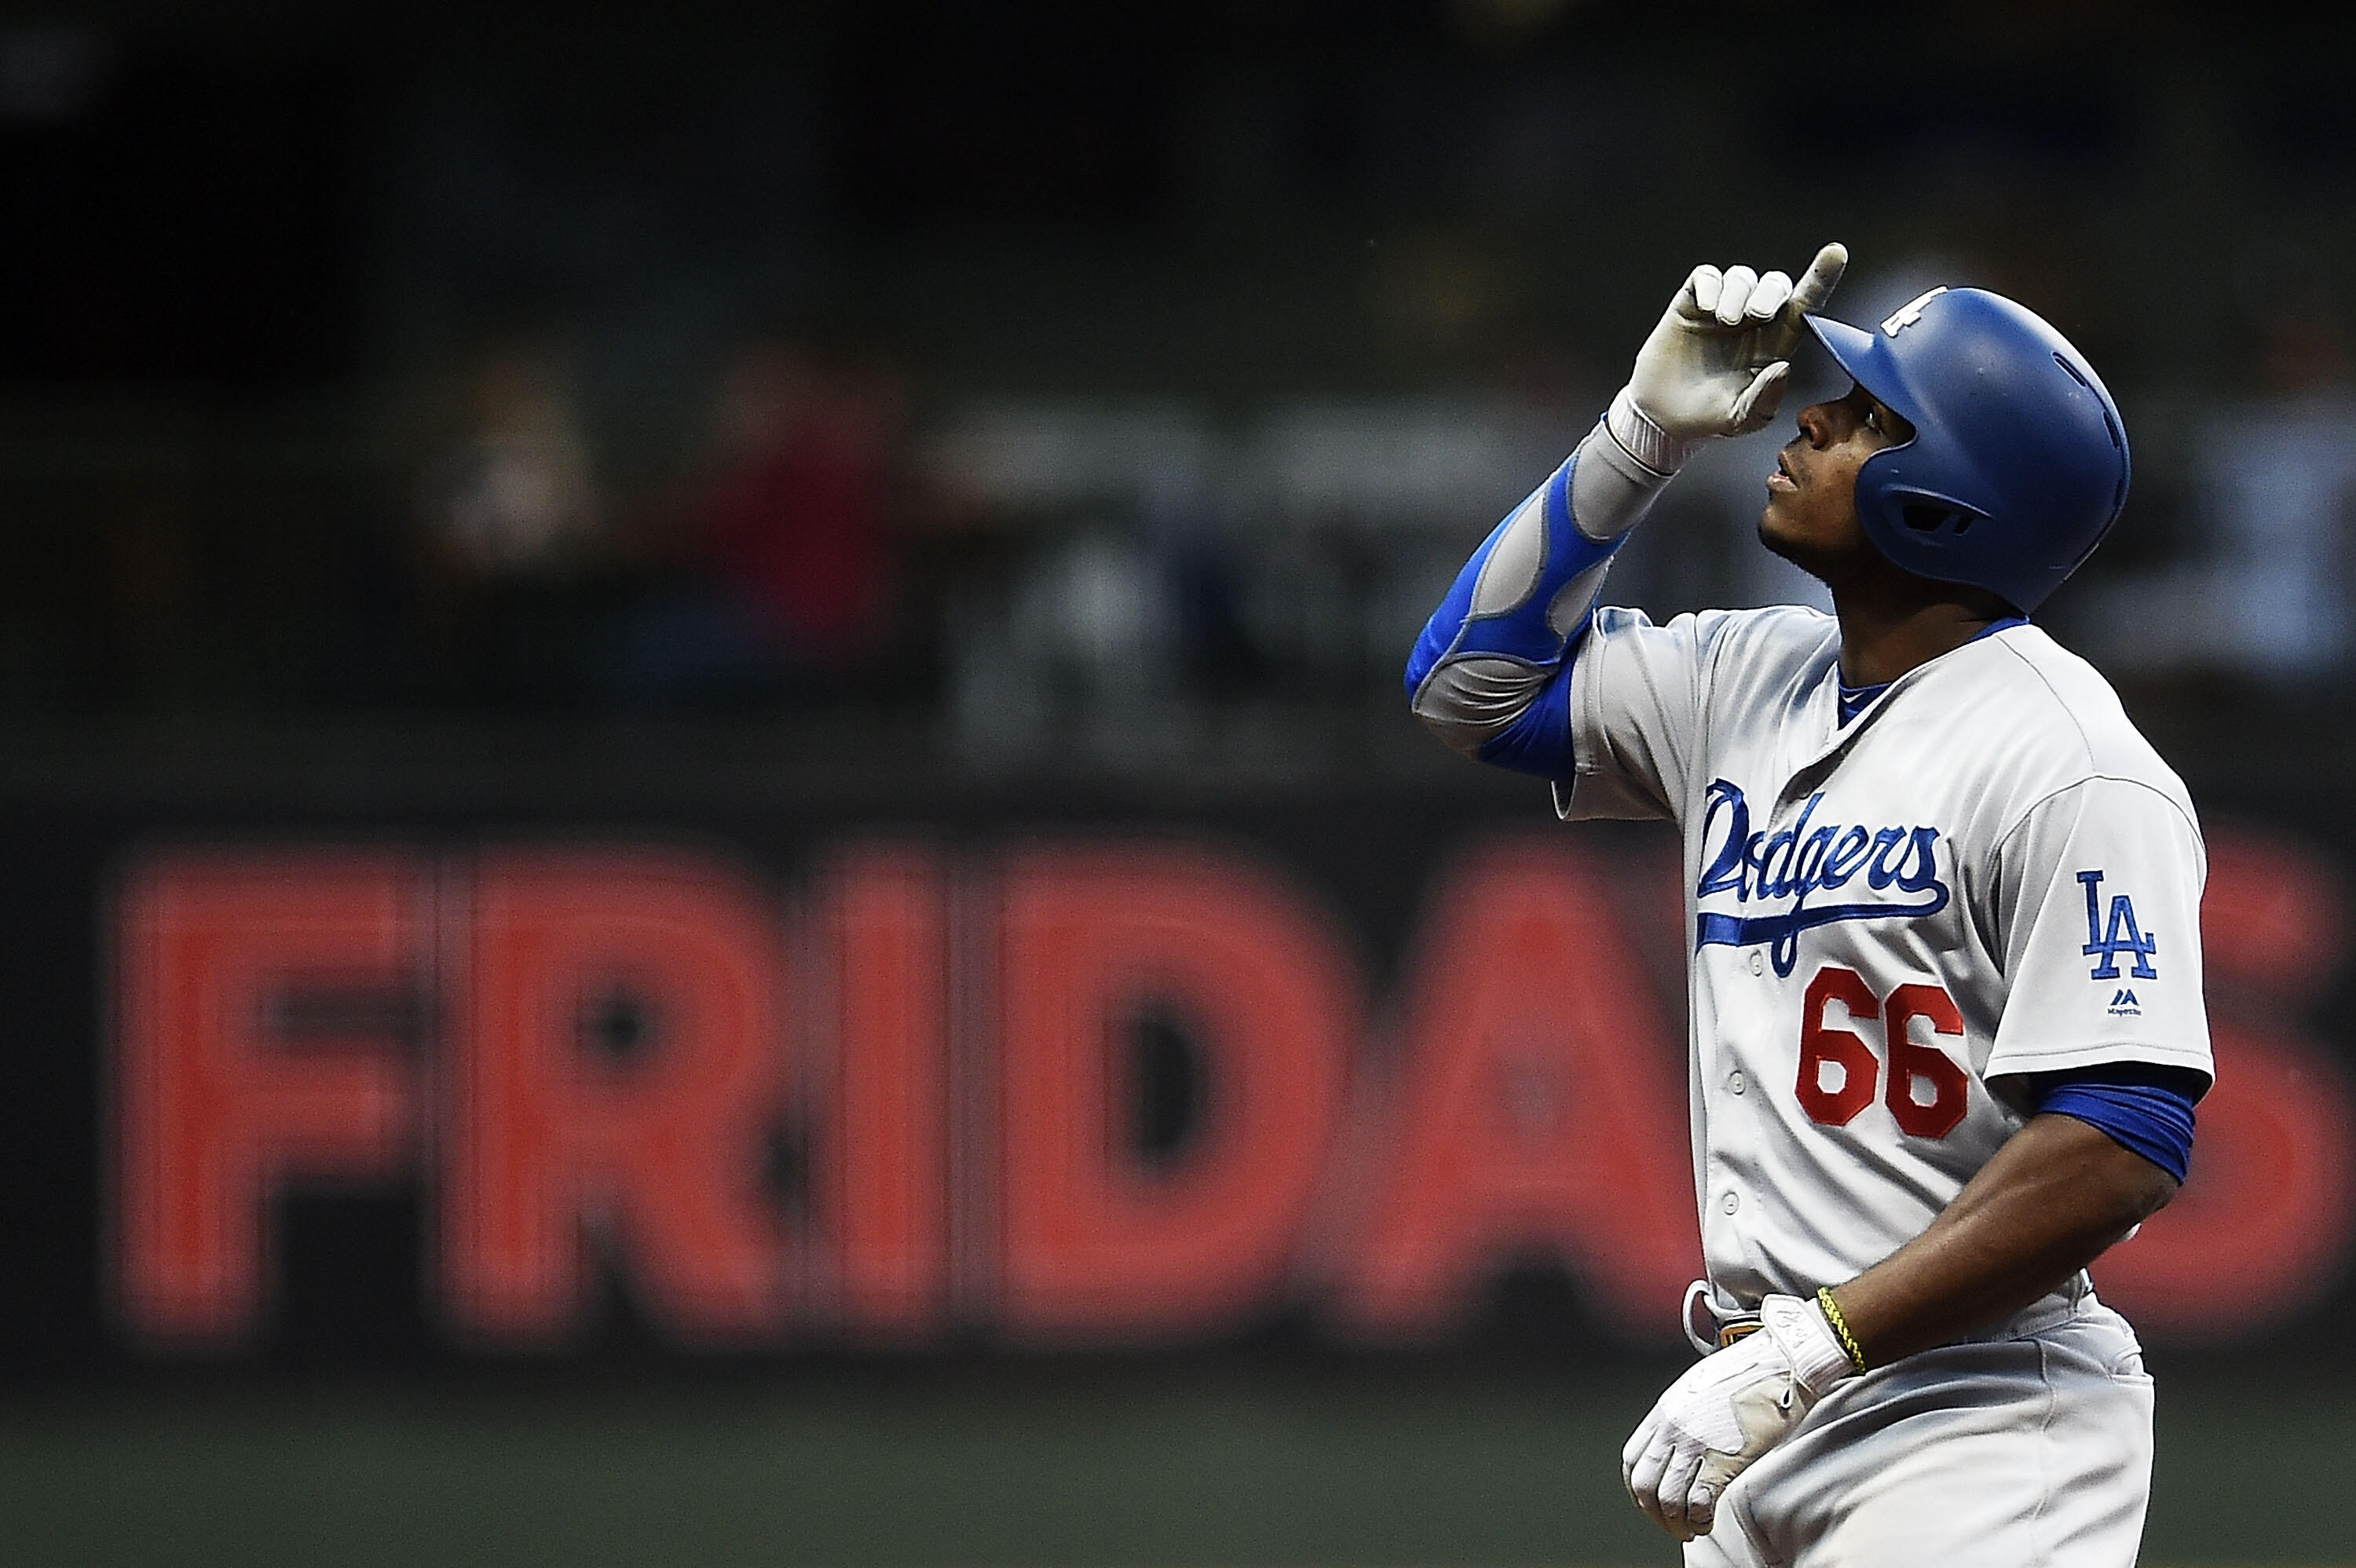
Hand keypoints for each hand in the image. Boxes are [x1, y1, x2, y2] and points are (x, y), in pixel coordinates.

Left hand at [1620, 1293, 1857, 1540]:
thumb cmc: (1749, 1373)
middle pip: (1644, 1484)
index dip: (1638, 1489)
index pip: (1633, 1460)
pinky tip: (1709, 1521)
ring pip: (1667, 1498)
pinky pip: (1699, 1501)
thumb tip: (1681, 1447)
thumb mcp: (1700, 1390)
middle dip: (1655, 1513)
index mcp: (1665, 1410)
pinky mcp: (1724, 1458)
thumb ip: (1683, 1418)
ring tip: (1693, 1528)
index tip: (1651, 1502)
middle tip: (1673, 1524)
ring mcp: (1696, 1443)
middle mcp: (1673, 1427)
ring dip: (1678, 1522)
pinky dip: (1700, 1519)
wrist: (1782, 1362)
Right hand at [1626, 243, 1846, 442]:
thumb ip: (1765, 398)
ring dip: (1738, 294)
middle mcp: (1752, 323)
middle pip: (1776, 285)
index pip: (1805, 307)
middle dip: (1771, 292)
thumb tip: (1782, 367)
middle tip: (1756, 316)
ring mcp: (1722, 311)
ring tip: (1724, 321)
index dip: (1822, 279)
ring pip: (1743, 277)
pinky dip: (1711, 286)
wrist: (1661, 420)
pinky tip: (1705, 309)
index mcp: (1774, 345)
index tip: (1836, 254)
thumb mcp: (1742, 421)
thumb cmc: (1707, 420)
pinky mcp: (1691, 305)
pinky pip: (1708, 276)